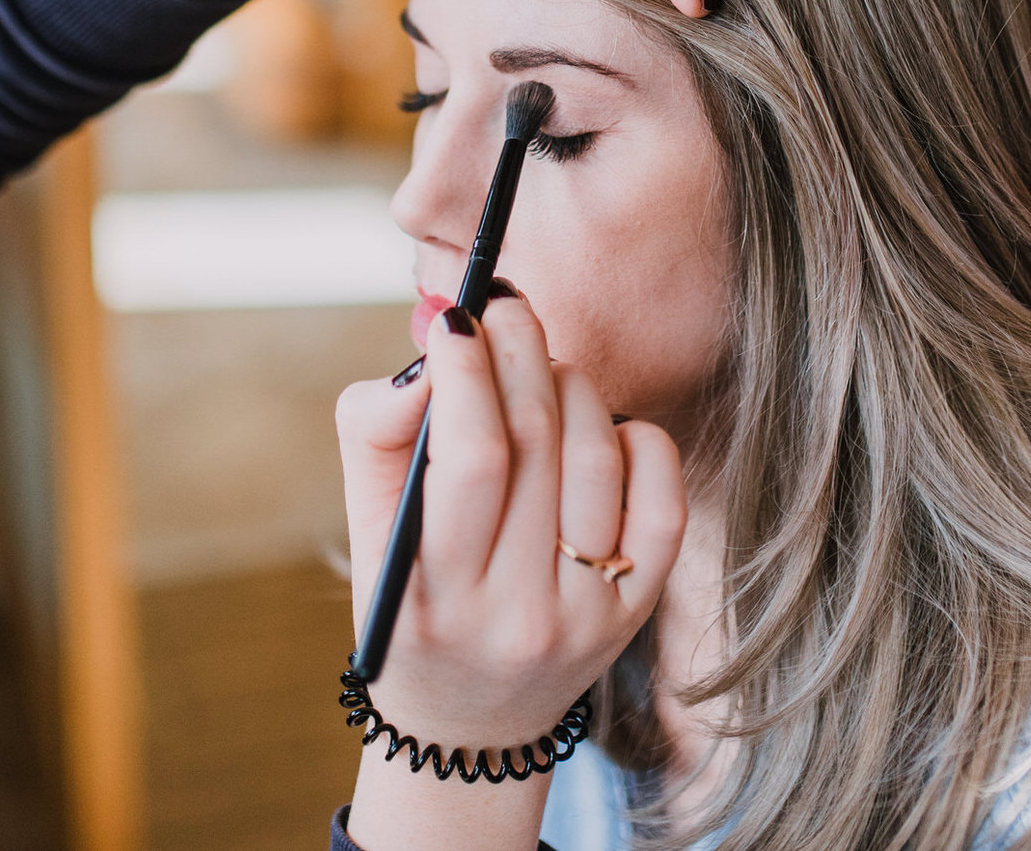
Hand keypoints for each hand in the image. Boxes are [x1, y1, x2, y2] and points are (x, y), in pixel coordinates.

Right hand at [335, 296, 685, 850]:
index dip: (467, 372)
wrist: (471, 723)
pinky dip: (637, 437)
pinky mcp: (638, 609)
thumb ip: (376, 433)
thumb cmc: (411, 597)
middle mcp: (519, 614)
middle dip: (520, 350)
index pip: (471, 461)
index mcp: (437, 596)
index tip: (455, 317)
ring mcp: (588, 615)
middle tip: (503, 307)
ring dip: (570, 384)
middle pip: (540, 444)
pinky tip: (601, 428)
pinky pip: (661, 495)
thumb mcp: (368, 531)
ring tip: (540, 370)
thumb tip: (433, 355)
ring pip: (598, 456)